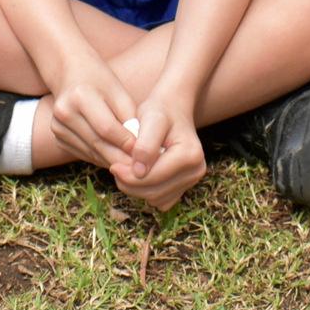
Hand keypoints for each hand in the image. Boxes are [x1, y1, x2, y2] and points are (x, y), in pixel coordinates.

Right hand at [44, 53, 138, 169]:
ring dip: (113, 161)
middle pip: (98, 144)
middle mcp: (64, 113)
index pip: (106, 128)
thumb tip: (139, 147)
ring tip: (132, 163)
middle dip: (121, 157)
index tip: (143, 151)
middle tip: (141, 165)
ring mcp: (57, 126)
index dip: (126, 142)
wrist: (70, 72)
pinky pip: (84, 154)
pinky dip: (101, 158)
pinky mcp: (58, 137)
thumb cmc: (100, 80)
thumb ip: (129, 118)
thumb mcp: (118, 91)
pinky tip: (115, 157)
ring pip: (91, 153)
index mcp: (80, 96)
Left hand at [112, 89, 207, 209]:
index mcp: (190, 155)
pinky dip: (146, 191)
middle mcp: (196, 170)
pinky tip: (139, 173)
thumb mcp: (151, 120)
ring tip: (127, 168)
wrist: (172, 109)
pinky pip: (161, 200)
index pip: (154, 178)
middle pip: (154, 192)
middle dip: (131, 184)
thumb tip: (139, 172)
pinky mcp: (185, 186)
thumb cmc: (160, 111)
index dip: (129, 176)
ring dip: (137, 189)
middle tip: (116, 168)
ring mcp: (192, 180)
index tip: (113, 166)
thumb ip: (145, 146)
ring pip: (156, 199)